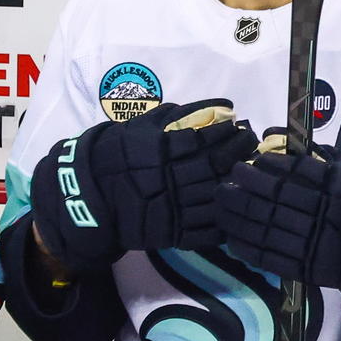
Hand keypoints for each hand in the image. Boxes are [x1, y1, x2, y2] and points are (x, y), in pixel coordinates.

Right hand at [30, 99, 256, 272]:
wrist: (88, 196)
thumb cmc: (117, 154)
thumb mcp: (140, 127)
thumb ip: (177, 116)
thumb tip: (218, 106)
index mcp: (160, 151)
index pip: (204, 139)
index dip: (227, 132)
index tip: (241, 125)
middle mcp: (168, 179)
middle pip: (215, 165)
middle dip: (239, 151)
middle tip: (251, 143)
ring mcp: (171, 209)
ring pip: (215, 196)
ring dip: (237, 183)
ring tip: (251, 172)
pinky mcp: (171, 234)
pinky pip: (206, 231)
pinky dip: (225, 220)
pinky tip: (237, 206)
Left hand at [216, 146, 340, 325]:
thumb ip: (327, 156)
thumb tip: (290, 139)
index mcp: (340, 187)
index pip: (298, 172)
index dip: (271, 166)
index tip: (252, 160)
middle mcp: (325, 213)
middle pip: (277, 197)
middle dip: (247, 186)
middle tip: (228, 178)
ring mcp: (315, 243)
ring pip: (268, 227)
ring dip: (240, 215)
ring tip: (222, 203)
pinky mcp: (307, 269)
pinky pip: (271, 258)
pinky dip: (248, 248)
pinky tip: (232, 237)